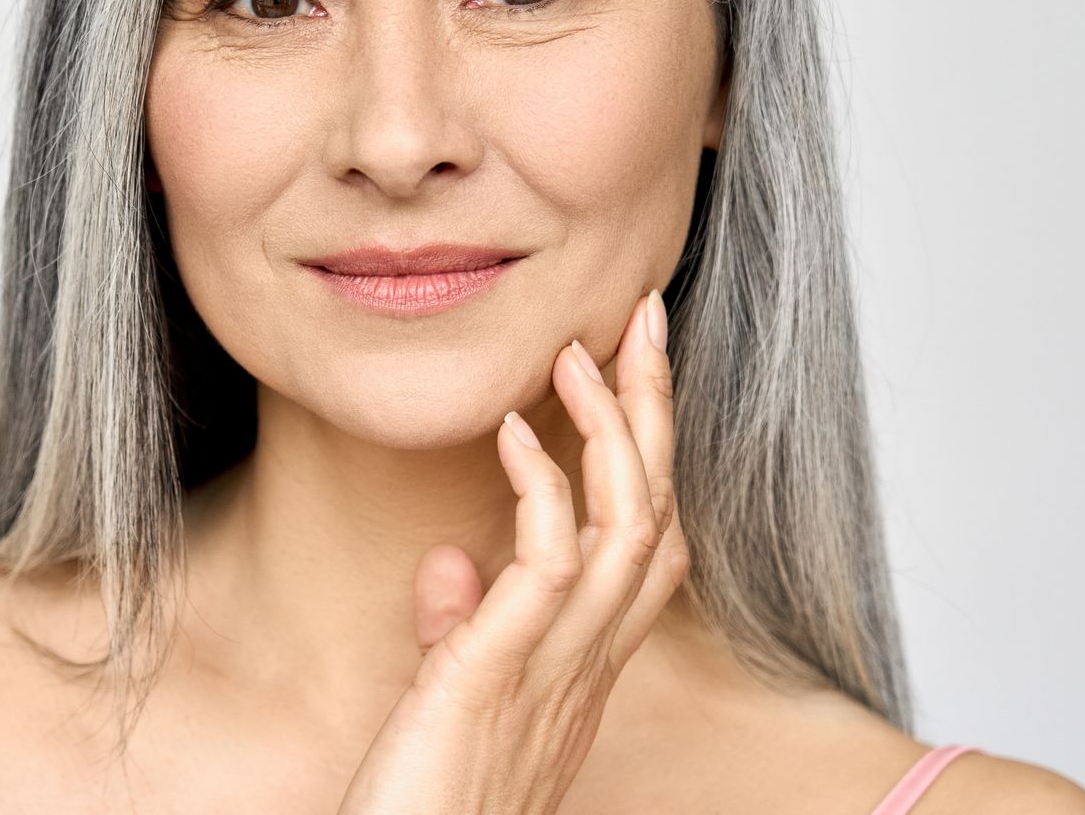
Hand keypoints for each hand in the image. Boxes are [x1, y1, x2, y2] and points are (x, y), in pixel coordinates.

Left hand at [335, 288, 689, 814]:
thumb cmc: (425, 800)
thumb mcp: (453, 702)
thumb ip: (461, 630)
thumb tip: (451, 558)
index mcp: (583, 666)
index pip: (649, 543)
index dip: (653, 452)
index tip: (633, 369)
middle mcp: (588, 667)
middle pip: (659, 515)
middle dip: (657, 410)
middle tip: (646, 317)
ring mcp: (553, 674)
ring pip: (632, 529)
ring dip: (614, 430)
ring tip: (582, 350)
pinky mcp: (495, 680)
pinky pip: (548, 568)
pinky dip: (542, 490)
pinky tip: (513, 434)